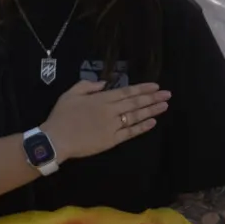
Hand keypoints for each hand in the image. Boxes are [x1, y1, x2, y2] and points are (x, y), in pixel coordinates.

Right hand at [40, 80, 169, 162]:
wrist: (57, 139)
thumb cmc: (61, 116)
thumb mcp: (69, 94)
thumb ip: (86, 86)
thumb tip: (103, 83)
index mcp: (100, 99)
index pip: (126, 92)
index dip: (142, 89)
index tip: (156, 86)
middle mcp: (110, 111)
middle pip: (135, 103)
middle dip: (152, 98)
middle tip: (168, 94)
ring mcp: (113, 126)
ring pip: (136, 116)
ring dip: (151, 110)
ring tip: (164, 106)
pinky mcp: (113, 140)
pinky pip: (131, 132)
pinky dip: (142, 127)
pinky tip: (152, 122)